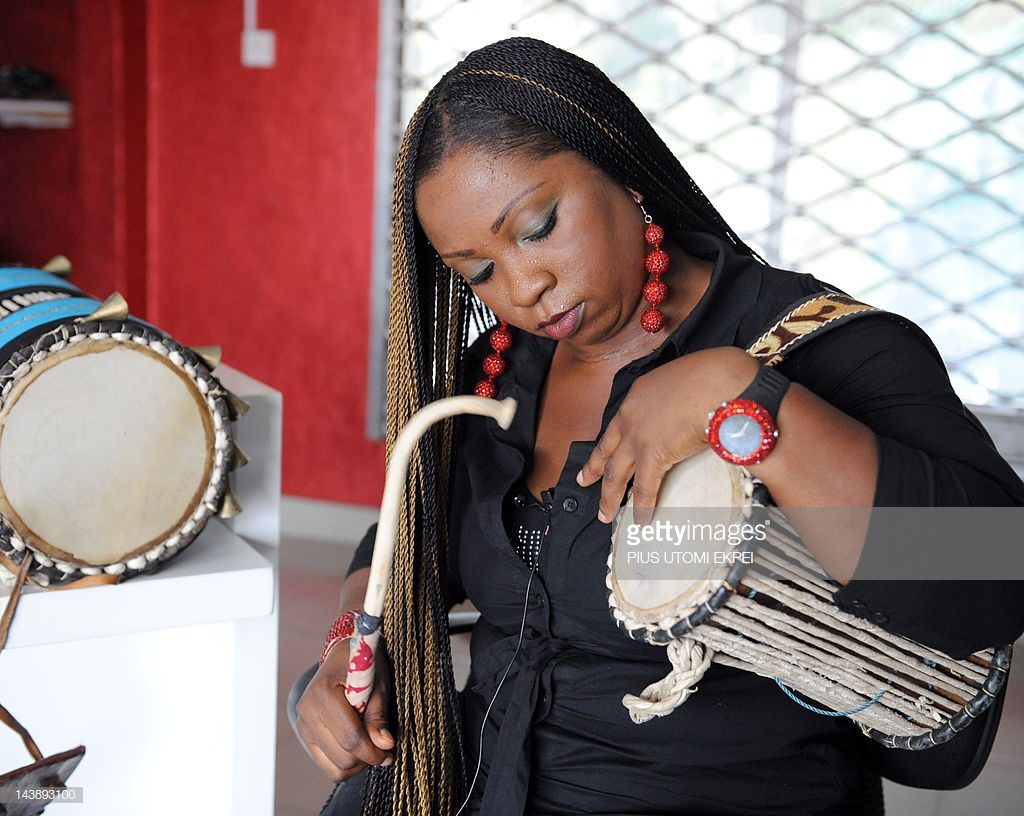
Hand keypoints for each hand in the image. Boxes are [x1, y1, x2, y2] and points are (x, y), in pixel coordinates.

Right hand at [294, 640, 393, 782]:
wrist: (342, 657)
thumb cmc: (363, 667)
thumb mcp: (377, 685)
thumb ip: (378, 715)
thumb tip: (385, 744)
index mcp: (323, 694)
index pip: (351, 738)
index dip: (374, 751)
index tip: (390, 752)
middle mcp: (306, 712)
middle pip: (342, 757)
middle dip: (367, 758)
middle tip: (384, 748)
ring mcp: (303, 726)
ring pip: (334, 767)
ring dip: (357, 764)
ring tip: (371, 747)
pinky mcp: (305, 735)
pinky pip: (327, 765)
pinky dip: (345, 764)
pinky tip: (359, 750)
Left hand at [577, 347, 757, 525]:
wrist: (717, 381)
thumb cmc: (712, 374)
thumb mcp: (683, 379)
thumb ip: (679, 399)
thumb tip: (692, 412)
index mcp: (637, 395)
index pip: (617, 424)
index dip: (608, 441)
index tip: (601, 452)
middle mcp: (630, 416)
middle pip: (606, 450)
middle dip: (593, 469)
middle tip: (584, 482)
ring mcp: (637, 438)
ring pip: (616, 473)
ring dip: (609, 497)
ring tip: (605, 514)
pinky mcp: (652, 456)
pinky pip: (644, 488)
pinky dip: (642, 506)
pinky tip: (640, 519)